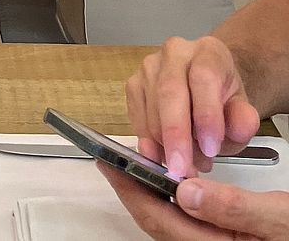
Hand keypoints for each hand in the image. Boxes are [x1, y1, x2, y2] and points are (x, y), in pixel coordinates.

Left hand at [101, 164, 288, 239]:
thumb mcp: (277, 217)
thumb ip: (234, 206)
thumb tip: (186, 190)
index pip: (162, 221)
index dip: (132, 191)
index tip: (111, 164)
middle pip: (159, 223)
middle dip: (133, 192)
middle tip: (111, 159)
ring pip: (169, 224)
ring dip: (149, 196)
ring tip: (134, 165)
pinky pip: (184, 223)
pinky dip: (170, 201)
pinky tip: (169, 183)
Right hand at [125, 35, 259, 176]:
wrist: (206, 91)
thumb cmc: (223, 103)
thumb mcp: (242, 113)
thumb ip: (244, 120)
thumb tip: (241, 126)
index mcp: (208, 52)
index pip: (204, 77)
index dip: (206, 114)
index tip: (210, 149)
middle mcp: (175, 52)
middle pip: (170, 91)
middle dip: (176, 135)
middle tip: (182, 169)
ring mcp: (149, 66)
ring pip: (151, 109)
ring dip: (166, 144)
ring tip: (188, 166)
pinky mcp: (133, 84)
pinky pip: (137, 118)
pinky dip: (149, 143)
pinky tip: (164, 157)